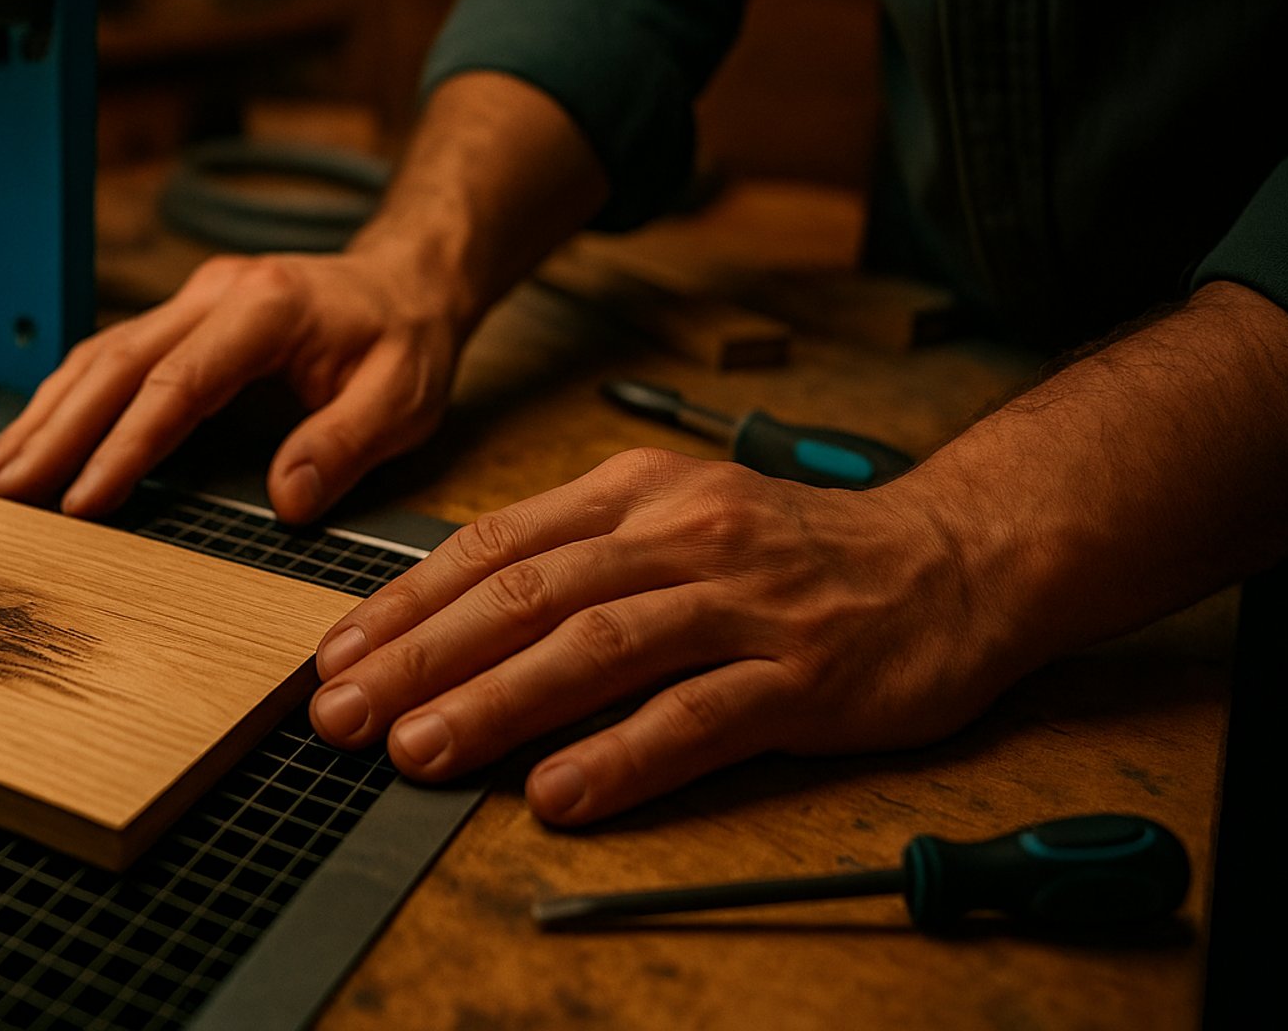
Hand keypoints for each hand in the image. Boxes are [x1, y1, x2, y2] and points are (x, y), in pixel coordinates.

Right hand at [0, 250, 463, 522]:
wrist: (407, 279)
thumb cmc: (405, 339)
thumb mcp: (403, 397)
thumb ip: (345, 444)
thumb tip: (286, 502)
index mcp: (266, 307)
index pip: (178, 382)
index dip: (124, 445)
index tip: (82, 502)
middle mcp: (217, 293)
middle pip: (116, 363)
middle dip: (54, 432)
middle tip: (3, 493)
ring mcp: (194, 298)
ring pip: (100, 355)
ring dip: (45, 415)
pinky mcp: (185, 314)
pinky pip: (113, 355)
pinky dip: (67, 398)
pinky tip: (34, 438)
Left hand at [307, 447, 1031, 824]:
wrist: (953, 557)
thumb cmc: (790, 552)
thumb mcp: (676, 516)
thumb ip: (578, 554)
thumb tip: (455, 616)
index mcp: (637, 493)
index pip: (496, 544)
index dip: (407, 602)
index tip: (335, 656)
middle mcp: (681, 536)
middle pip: (528, 595)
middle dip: (421, 658)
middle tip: (342, 715)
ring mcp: (744, 603)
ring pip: (599, 648)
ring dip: (498, 703)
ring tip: (418, 753)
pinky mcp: (804, 676)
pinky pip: (699, 717)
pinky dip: (622, 757)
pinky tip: (557, 793)